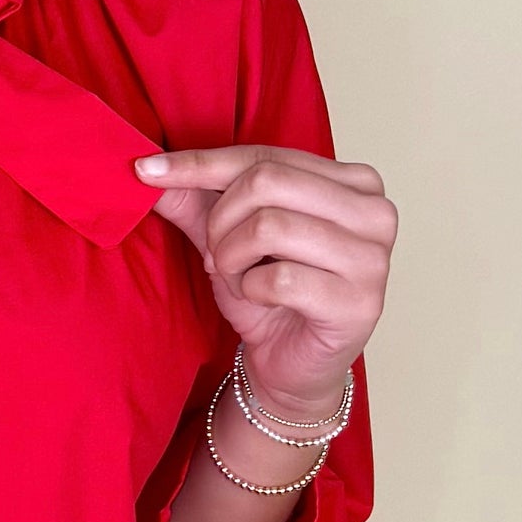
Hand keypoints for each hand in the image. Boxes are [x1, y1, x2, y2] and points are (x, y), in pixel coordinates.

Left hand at [135, 143, 395, 413]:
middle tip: (217, 256)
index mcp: (354, 181)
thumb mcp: (227, 237)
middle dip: (221, 222)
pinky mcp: (360, 303)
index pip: (264, 156)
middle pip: (266, 183)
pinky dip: (251, 291)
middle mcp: (375, 212)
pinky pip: (279, 279)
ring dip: (232, 259)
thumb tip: (146, 169)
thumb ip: (193, 200)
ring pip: (271, 226)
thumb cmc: (271, 294)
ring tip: (238, 279)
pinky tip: (263, 302)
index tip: (147, 171)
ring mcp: (373, 258)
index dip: (199, 164)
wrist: (292, 365)